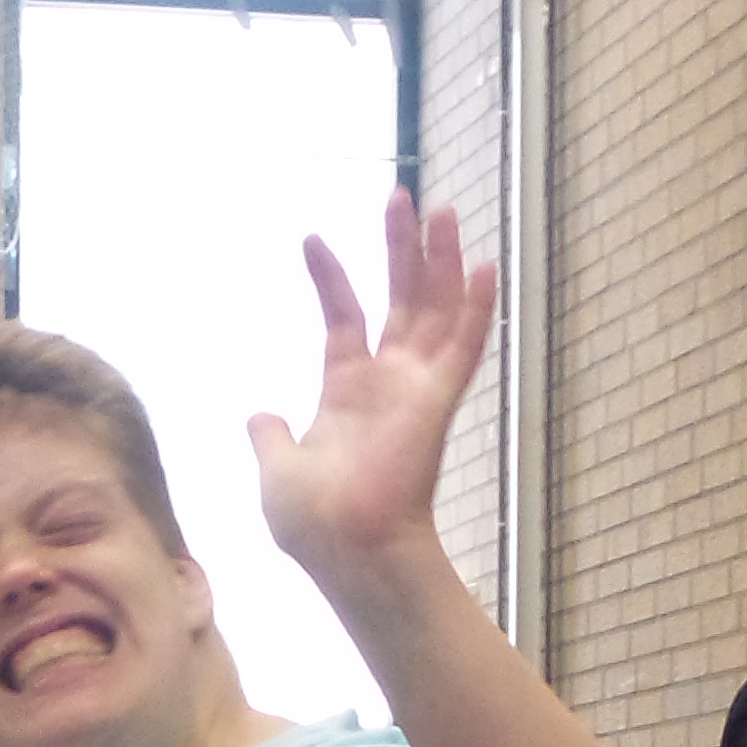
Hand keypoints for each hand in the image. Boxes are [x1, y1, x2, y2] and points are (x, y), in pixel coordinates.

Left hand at [248, 193, 496, 582]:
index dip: (331, 280)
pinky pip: (462, 349)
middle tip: (402, 197)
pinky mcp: (436, 402)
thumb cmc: (314, 521)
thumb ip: (272, 437)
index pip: (345, 320)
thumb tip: (260, 417)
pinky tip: (486, 266)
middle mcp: (388, 384)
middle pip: (402, 301)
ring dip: (439, 261)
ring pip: (435, 310)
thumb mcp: (277, 470)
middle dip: (402, 250)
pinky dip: (476, 308)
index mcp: (348, 393)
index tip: (312, 239)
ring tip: (442, 210)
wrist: (345, 548)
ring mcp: (415, 390)